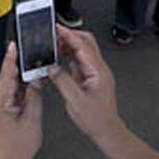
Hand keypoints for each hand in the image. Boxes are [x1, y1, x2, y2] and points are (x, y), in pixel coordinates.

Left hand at [0, 42, 43, 158]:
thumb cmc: (17, 149)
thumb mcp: (32, 119)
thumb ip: (34, 95)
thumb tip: (35, 80)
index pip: (6, 74)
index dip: (11, 58)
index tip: (13, 45)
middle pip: (7, 79)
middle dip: (20, 70)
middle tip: (33, 59)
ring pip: (9, 88)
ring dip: (22, 83)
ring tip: (36, 79)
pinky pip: (9, 96)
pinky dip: (19, 93)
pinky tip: (29, 92)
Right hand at [50, 26, 121, 148]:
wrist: (107, 131)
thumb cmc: (97, 119)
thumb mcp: (75, 100)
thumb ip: (62, 81)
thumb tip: (51, 68)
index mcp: (98, 71)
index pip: (83, 46)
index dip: (69, 35)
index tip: (58, 28)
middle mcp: (98, 69)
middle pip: (85, 43)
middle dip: (69, 35)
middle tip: (54, 33)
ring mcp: (95, 73)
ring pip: (82, 51)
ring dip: (68, 45)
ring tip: (53, 43)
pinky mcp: (90, 78)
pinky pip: (79, 61)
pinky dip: (68, 56)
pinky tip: (58, 57)